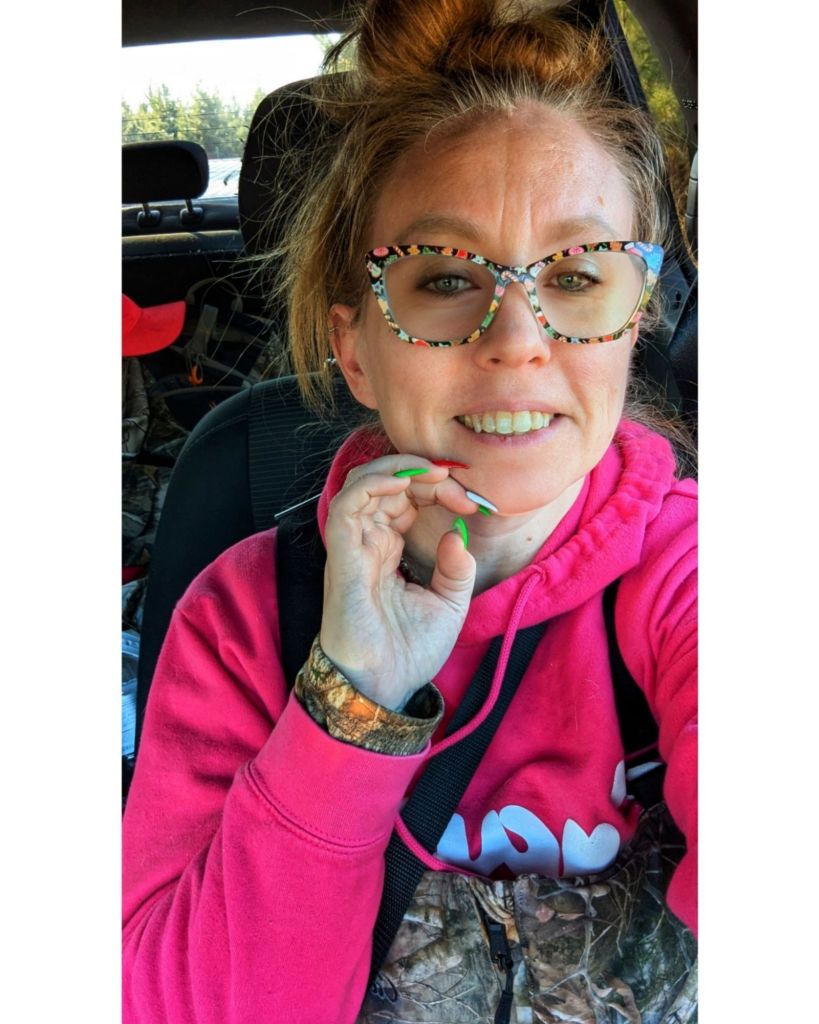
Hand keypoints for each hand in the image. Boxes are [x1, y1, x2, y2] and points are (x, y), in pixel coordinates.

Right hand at [319, 456, 477, 709]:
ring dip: (399, 469)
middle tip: (457, 484)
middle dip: (424, 475)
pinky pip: (347, 505)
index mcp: (388, 550)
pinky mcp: (342, 554)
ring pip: (362, 484)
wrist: (384, 685)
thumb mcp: (449, 604)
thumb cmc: (409, 651)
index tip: (470, 499)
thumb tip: (458, 532)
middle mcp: (368, 542)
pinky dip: (373, 484)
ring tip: (432, 473)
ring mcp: (353, 546)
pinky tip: (403, 481)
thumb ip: (457, 569)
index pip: (407, 500)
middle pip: (387, 485)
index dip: (436, 489)